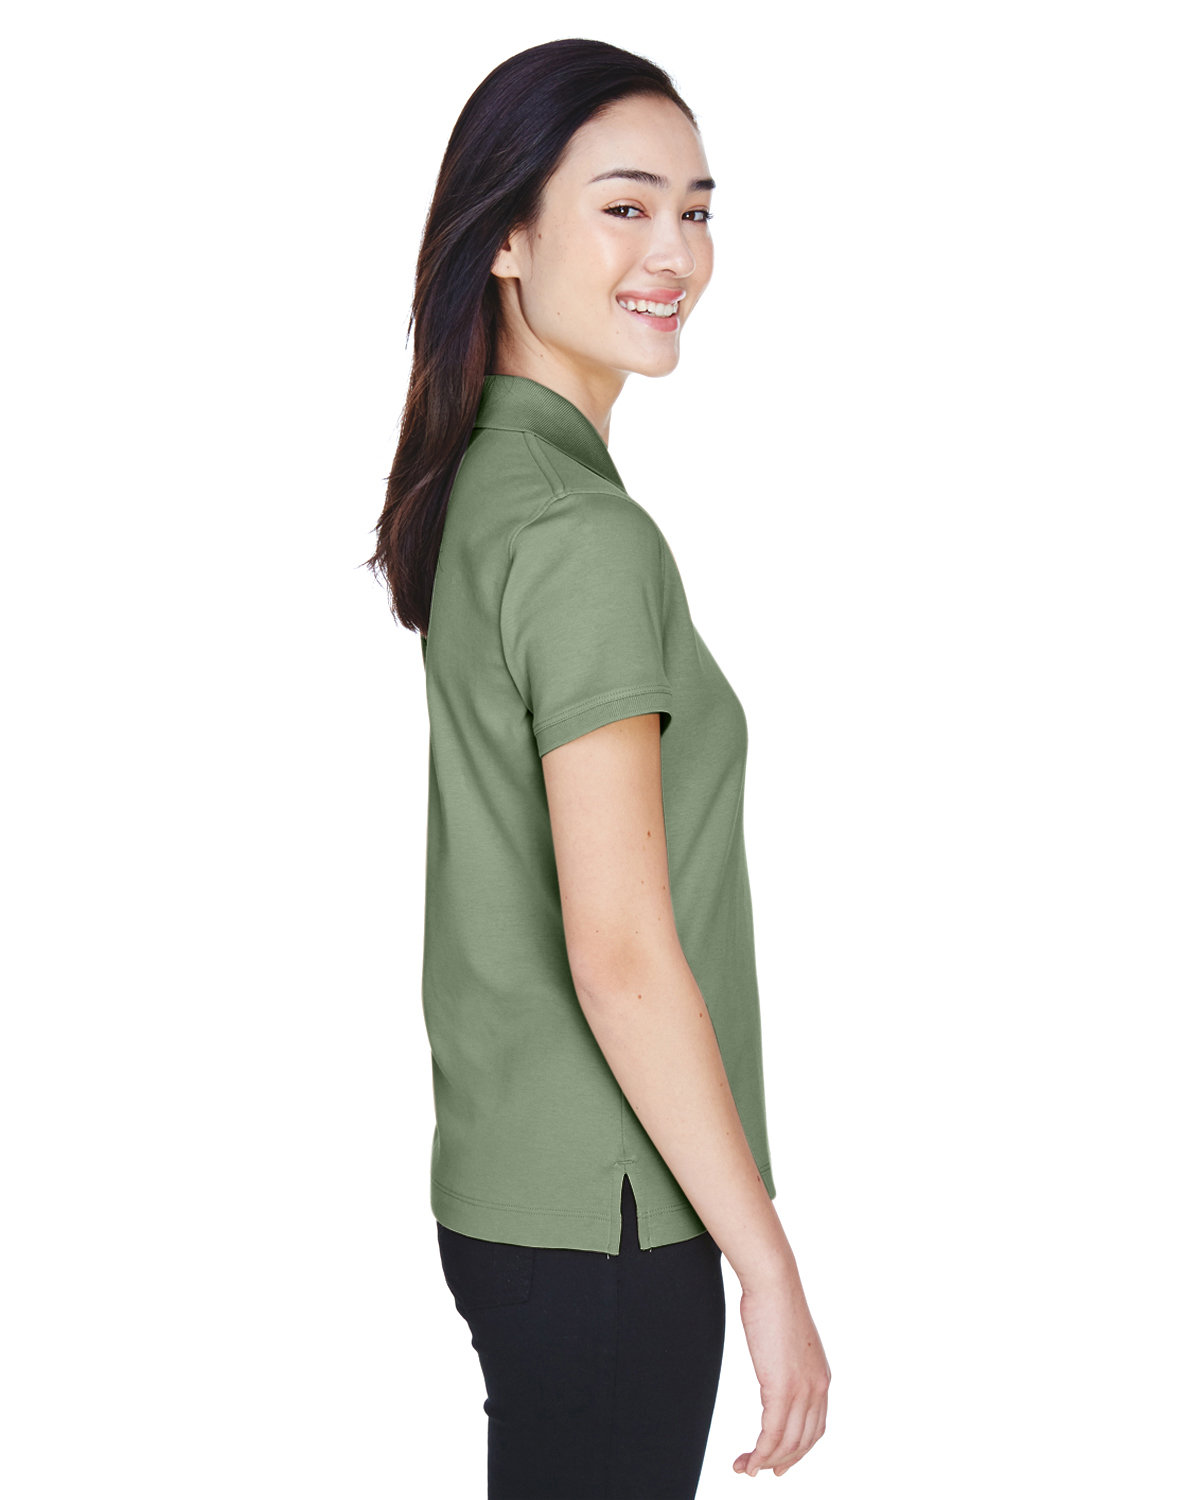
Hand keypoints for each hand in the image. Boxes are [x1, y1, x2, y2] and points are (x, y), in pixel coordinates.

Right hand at [732, 1270, 829, 1477]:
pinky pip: (772, 1435)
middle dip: (782, 1462)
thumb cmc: (774, 1302)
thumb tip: (774, 1366)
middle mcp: (818, 1388)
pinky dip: (760, 1454)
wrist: (773, 1283)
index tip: (780, 1463)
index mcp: (820, 1377)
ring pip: (787, 1444)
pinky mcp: (782, 1388)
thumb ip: (786, 1361)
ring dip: (765, 1462)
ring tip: (745, 1468)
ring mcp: (802, 1390)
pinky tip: (747, 1460)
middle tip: (760, 1471)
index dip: (799, 1450)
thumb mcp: (787, 1341)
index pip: (815, 1427)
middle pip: (803, 1442)